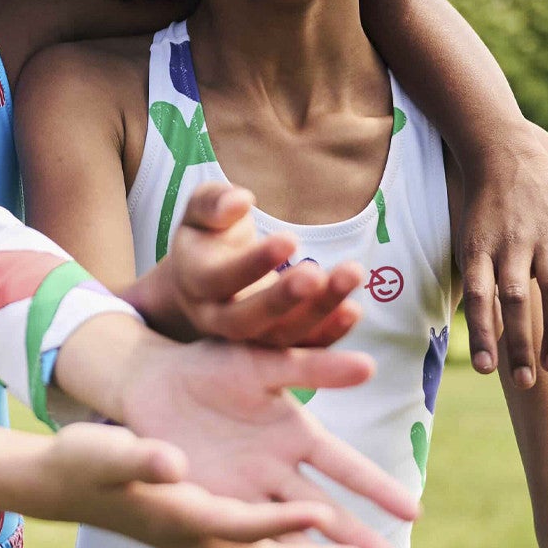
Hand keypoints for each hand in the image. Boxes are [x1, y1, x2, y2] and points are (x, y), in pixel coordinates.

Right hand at [26, 422, 383, 547]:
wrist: (63, 483)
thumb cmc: (83, 462)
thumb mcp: (107, 450)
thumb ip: (140, 456)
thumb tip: (172, 461)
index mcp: (175, 517)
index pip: (235, 526)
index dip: (278, 523)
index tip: (320, 515)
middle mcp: (194, 539)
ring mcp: (199, 543)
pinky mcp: (201, 534)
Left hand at [90, 325, 418, 547]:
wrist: (151, 380)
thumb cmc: (210, 363)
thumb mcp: (264, 362)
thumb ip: (313, 366)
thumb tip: (369, 365)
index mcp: (294, 432)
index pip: (345, 466)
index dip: (377, 488)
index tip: (413, 513)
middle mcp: (278, 469)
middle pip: (326, 510)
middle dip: (357, 540)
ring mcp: (247, 490)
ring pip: (292, 531)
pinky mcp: (214, 503)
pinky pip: (247, 534)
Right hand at [152, 183, 364, 347]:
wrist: (205, 275)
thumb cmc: (208, 232)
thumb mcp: (200, 211)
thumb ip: (213, 202)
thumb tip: (240, 201)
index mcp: (194, 281)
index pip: (220, 278)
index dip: (254, 263)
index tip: (290, 239)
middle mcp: (215, 317)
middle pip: (246, 319)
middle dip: (283, 299)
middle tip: (317, 274)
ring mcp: (245, 338)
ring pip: (279, 336)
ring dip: (318, 311)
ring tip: (351, 274)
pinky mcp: (272, 345)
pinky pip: (300, 346)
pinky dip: (328, 332)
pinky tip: (353, 309)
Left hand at [457, 123, 547, 384]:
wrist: (504, 153)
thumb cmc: (482, 209)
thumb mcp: (467, 239)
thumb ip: (476, 280)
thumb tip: (479, 332)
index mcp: (479, 248)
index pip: (478, 299)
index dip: (482, 335)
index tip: (486, 371)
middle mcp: (512, 243)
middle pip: (515, 301)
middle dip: (520, 345)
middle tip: (525, 383)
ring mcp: (545, 235)